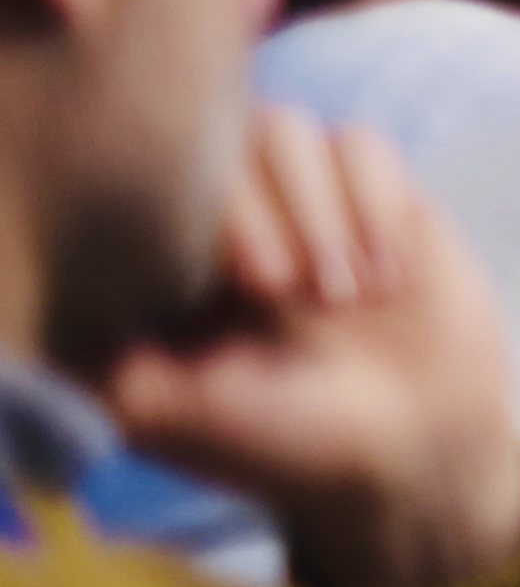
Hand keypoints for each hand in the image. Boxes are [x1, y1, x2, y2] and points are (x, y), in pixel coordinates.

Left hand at [91, 110, 519, 586]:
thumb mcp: (169, 416)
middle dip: (267, 213)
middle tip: (291, 294)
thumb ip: (94, 366)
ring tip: (351, 296)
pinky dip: (377, 204)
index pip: (155, 178)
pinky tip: (390, 276)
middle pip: (227, 137)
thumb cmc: (283, 446)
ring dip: (327, 211)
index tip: (239, 288)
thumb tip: (33, 326)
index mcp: (169, 259)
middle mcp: (233, 218)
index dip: (202, 213)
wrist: (414, 455)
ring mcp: (307, 200)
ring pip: (295, 131)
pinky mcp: (381, 196)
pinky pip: (366, 145)